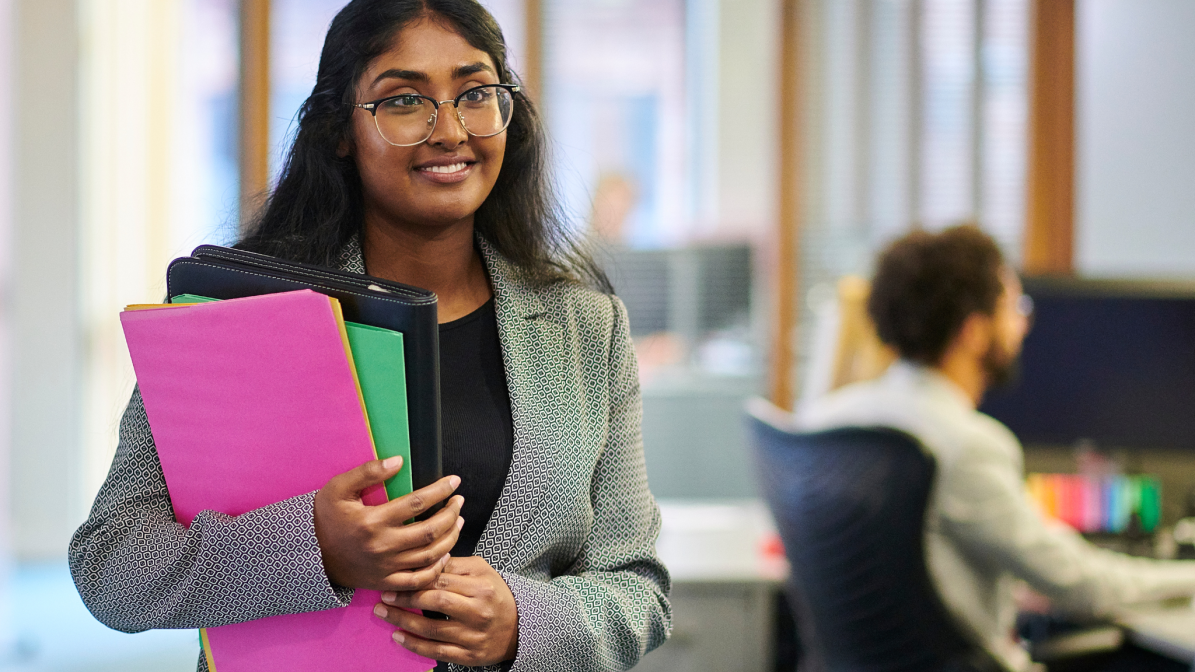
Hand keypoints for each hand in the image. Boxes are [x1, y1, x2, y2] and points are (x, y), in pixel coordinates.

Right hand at [314, 456, 464, 591]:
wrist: (310, 554)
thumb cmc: (326, 518)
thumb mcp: (338, 488)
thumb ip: (368, 472)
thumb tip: (398, 461)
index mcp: (373, 521)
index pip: (418, 503)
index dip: (441, 490)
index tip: (454, 482)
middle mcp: (383, 546)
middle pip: (430, 531)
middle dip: (451, 514)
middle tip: (459, 502)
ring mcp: (386, 567)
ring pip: (430, 555)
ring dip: (450, 538)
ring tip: (458, 522)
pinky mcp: (386, 582)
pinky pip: (418, 580)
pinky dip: (436, 569)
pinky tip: (445, 554)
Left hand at [373, 557, 518, 666]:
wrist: (519, 627)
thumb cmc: (495, 595)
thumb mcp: (482, 571)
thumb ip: (455, 565)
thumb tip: (427, 559)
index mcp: (481, 587)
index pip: (442, 581)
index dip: (416, 580)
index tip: (395, 577)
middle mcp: (478, 612)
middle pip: (435, 603)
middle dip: (405, 599)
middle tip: (384, 595)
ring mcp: (473, 636)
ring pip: (431, 629)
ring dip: (402, 621)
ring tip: (383, 613)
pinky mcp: (469, 656)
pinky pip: (436, 651)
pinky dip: (414, 645)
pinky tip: (398, 636)